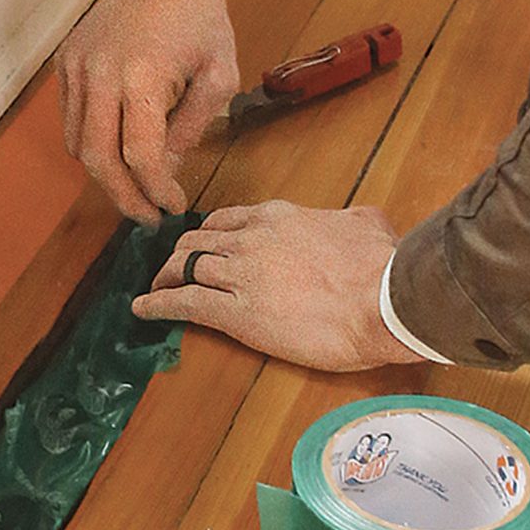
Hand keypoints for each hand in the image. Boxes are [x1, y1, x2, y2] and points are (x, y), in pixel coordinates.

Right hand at [55, 0, 238, 226]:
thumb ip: (191, 130)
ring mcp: (77, 68)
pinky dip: (91, 147)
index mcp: (142, 75)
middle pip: (100, 161)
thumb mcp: (219, 77)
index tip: (171, 206)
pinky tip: (118, 150)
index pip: (141, 156)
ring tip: (136, 185)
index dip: (156, 191)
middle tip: (147, 217)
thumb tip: (165, 171)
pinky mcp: (66, 64)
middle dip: (125, 199)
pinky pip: (70, 123)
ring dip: (107, 175)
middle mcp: (99, 73)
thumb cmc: (199, 20)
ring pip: (79, 148)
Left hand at [132, 201, 422, 371]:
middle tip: (173, 269)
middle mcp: (249, 239)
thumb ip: (350, 218)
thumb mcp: (367, 223)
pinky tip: (143, 309)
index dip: (207, 235)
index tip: (202, 246)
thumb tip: (358, 220)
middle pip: (196, 240)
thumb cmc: (383, 265)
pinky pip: (183, 303)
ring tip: (156, 287)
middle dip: (179, 254)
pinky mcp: (235, 313)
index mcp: (277, 217)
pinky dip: (158, 304)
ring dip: (165, 277)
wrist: (386, 301)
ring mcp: (239, 274)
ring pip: (183, 267)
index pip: (224, 220)